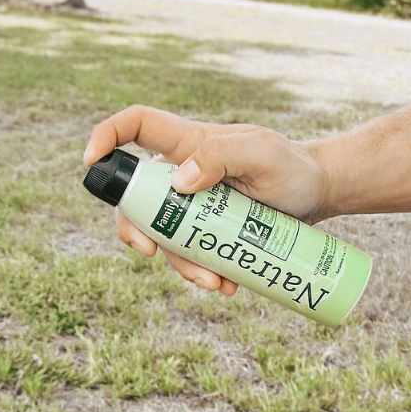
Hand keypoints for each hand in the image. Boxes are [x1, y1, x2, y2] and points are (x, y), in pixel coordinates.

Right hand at [84, 105, 330, 294]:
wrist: (319, 196)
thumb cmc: (292, 167)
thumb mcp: (262, 155)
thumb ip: (221, 156)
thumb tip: (178, 182)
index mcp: (186, 143)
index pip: (135, 126)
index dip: (106, 137)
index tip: (91, 162)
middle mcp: (180, 173)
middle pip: (133, 198)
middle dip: (135, 230)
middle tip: (152, 253)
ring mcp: (190, 206)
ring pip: (161, 236)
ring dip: (180, 265)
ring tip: (217, 283)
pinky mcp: (205, 232)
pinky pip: (187, 256)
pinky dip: (201, 274)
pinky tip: (228, 285)